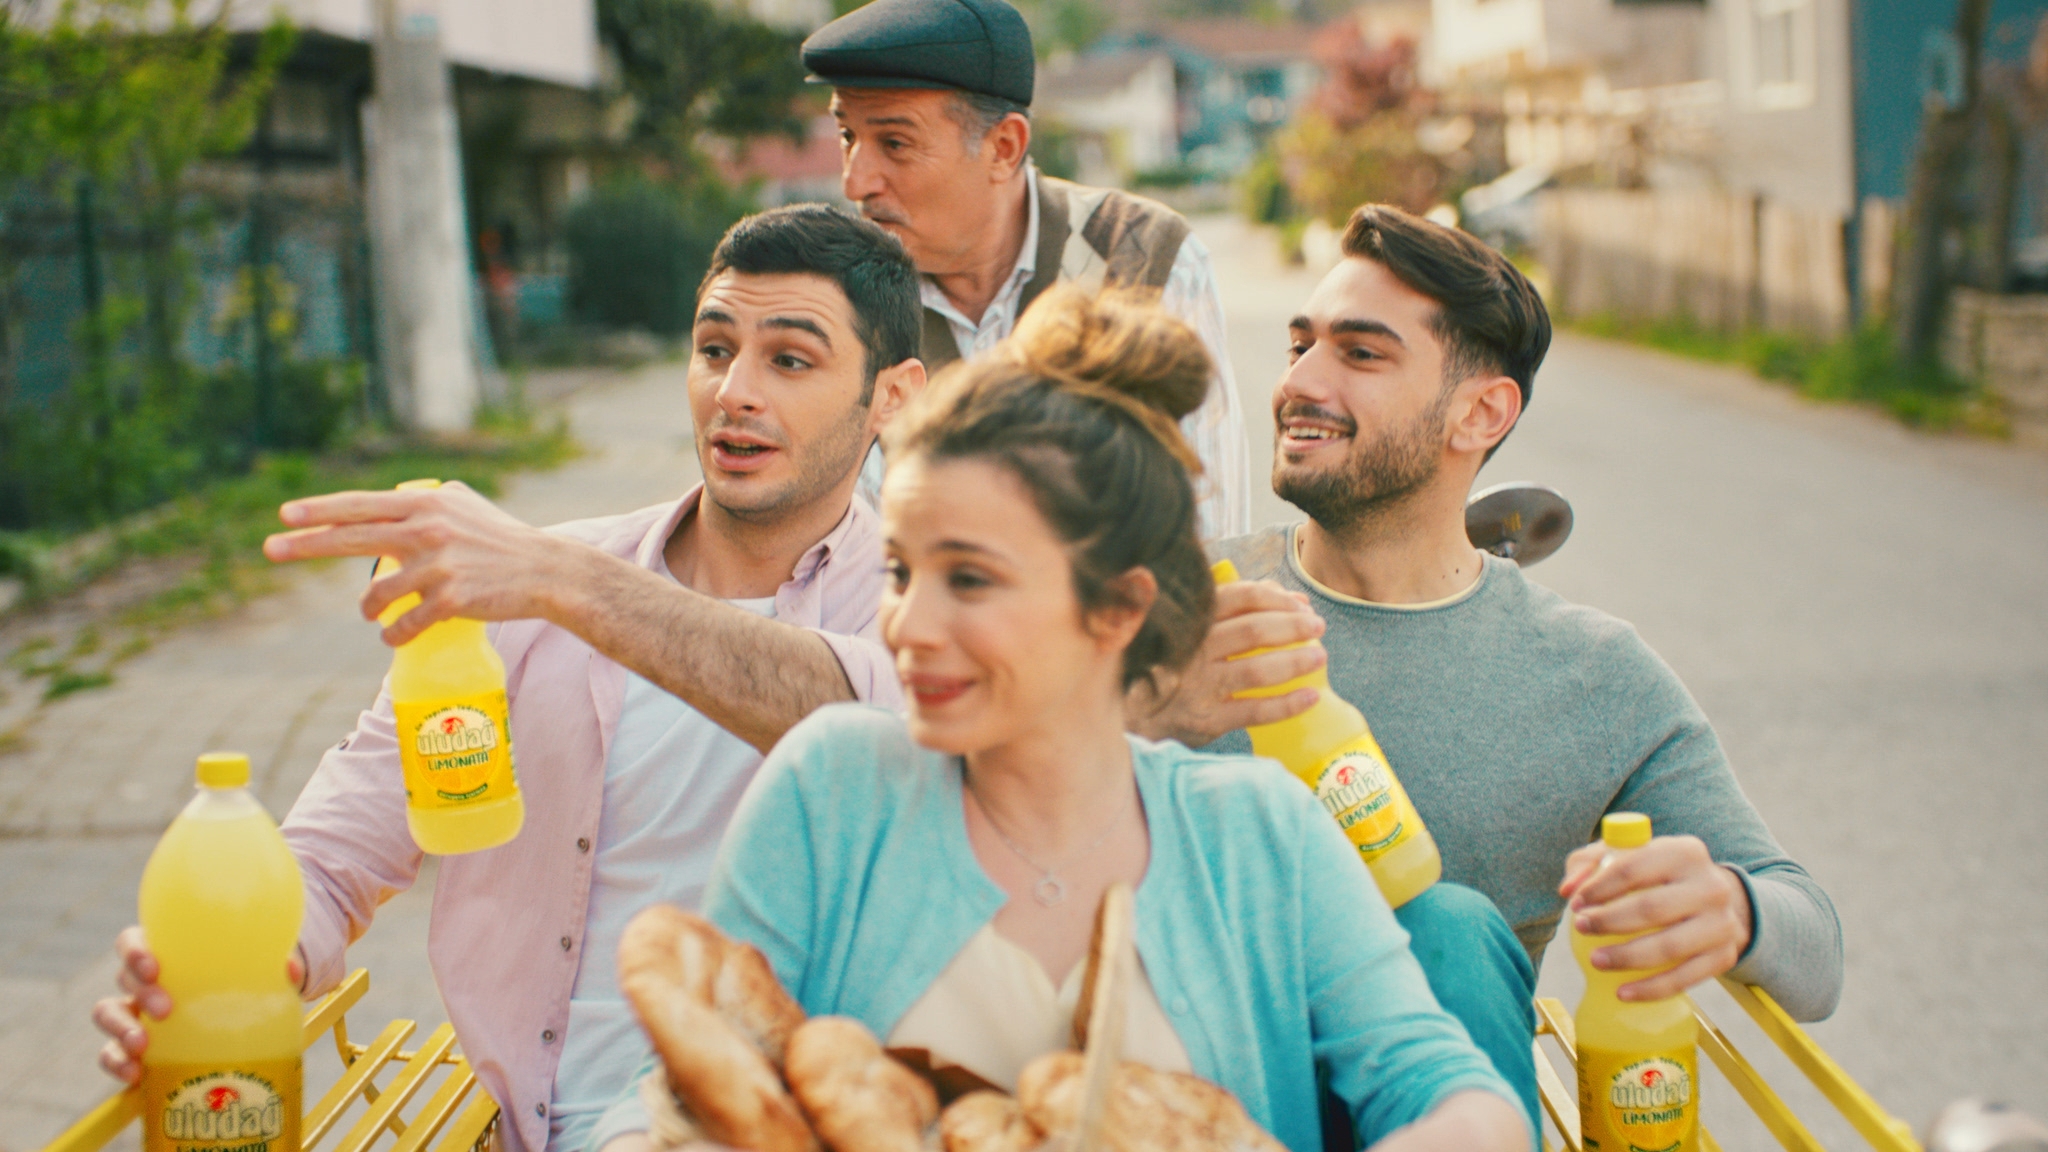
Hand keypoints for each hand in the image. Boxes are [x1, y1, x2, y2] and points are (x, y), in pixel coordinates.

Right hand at [94, 927, 304, 1083]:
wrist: (239, 1012)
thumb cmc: (242, 979)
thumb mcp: (259, 968)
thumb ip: (274, 964)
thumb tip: (290, 969)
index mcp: (166, 952)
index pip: (134, 941)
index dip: (135, 951)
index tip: (154, 966)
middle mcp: (144, 980)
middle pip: (124, 977)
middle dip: (140, 992)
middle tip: (166, 1009)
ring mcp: (135, 1012)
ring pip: (108, 1013)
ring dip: (120, 1028)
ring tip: (141, 1045)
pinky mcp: (134, 1047)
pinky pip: (112, 1053)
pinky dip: (117, 1063)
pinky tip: (134, 1074)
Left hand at [263, 481, 578, 644]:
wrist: (546, 572)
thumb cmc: (503, 539)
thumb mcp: (465, 506)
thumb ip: (429, 500)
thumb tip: (398, 501)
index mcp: (427, 505)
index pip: (362, 506)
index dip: (321, 511)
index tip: (285, 515)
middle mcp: (428, 531)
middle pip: (353, 538)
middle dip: (306, 545)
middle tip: (270, 549)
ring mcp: (438, 567)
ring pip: (378, 593)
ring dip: (367, 607)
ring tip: (370, 614)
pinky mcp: (450, 601)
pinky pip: (405, 624)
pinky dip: (394, 634)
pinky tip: (392, 637)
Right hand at [1128, 580, 1325, 746]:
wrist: (1131, 713)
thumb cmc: (1168, 663)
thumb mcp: (1190, 627)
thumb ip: (1232, 606)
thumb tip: (1283, 593)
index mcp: (1191, 621)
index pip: (1240, 597)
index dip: (1277, 598)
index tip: (1301, 605)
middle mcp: (1194, 651)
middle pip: (1253, 631)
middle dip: (1293, 627)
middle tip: (1318, 627)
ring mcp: (1201, 687)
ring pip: (1257, 671)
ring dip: (1295, 662)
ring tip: (1319, 657)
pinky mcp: (1207, 720)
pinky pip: (1254, 711)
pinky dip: (1286, 704)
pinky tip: (1310, 697)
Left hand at [1559, 834, 1753, 1001]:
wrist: (1720, 902)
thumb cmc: (1660, 876)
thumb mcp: (1629, 856)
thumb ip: (1590, 864)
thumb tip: (1567, 890)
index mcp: (1684, 853)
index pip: (1633, 868)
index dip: (1599, 887)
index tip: (1576, 903)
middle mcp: (1710, 886)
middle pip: (1651, 909)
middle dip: (1608, 921)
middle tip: (1580, 927)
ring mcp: (1721, 924)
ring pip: (1668, 947)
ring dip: (1625, 957)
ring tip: (1595, 960)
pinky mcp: (1724, 957)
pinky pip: (1684, 978)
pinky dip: (1651, 989)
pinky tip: (1622, 992)